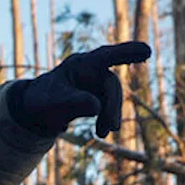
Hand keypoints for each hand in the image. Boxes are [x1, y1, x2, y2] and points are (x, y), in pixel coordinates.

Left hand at [9, 41, 151, 137]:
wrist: (38, 110)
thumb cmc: (44, 100)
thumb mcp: (54, 103)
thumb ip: (73, 103)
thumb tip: (96, 107)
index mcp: (80, 64)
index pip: (106, 56)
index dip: (127, 52)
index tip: (147, 50)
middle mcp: (92, 70)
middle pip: (111, 84)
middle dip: (112, 106)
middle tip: (111, 129)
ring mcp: (97, 81)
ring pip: (113, 96)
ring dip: (111, 114)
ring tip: (101, 134)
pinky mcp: (99, 94)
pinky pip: (109, 105)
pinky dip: (108, 118)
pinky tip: (102, 132)